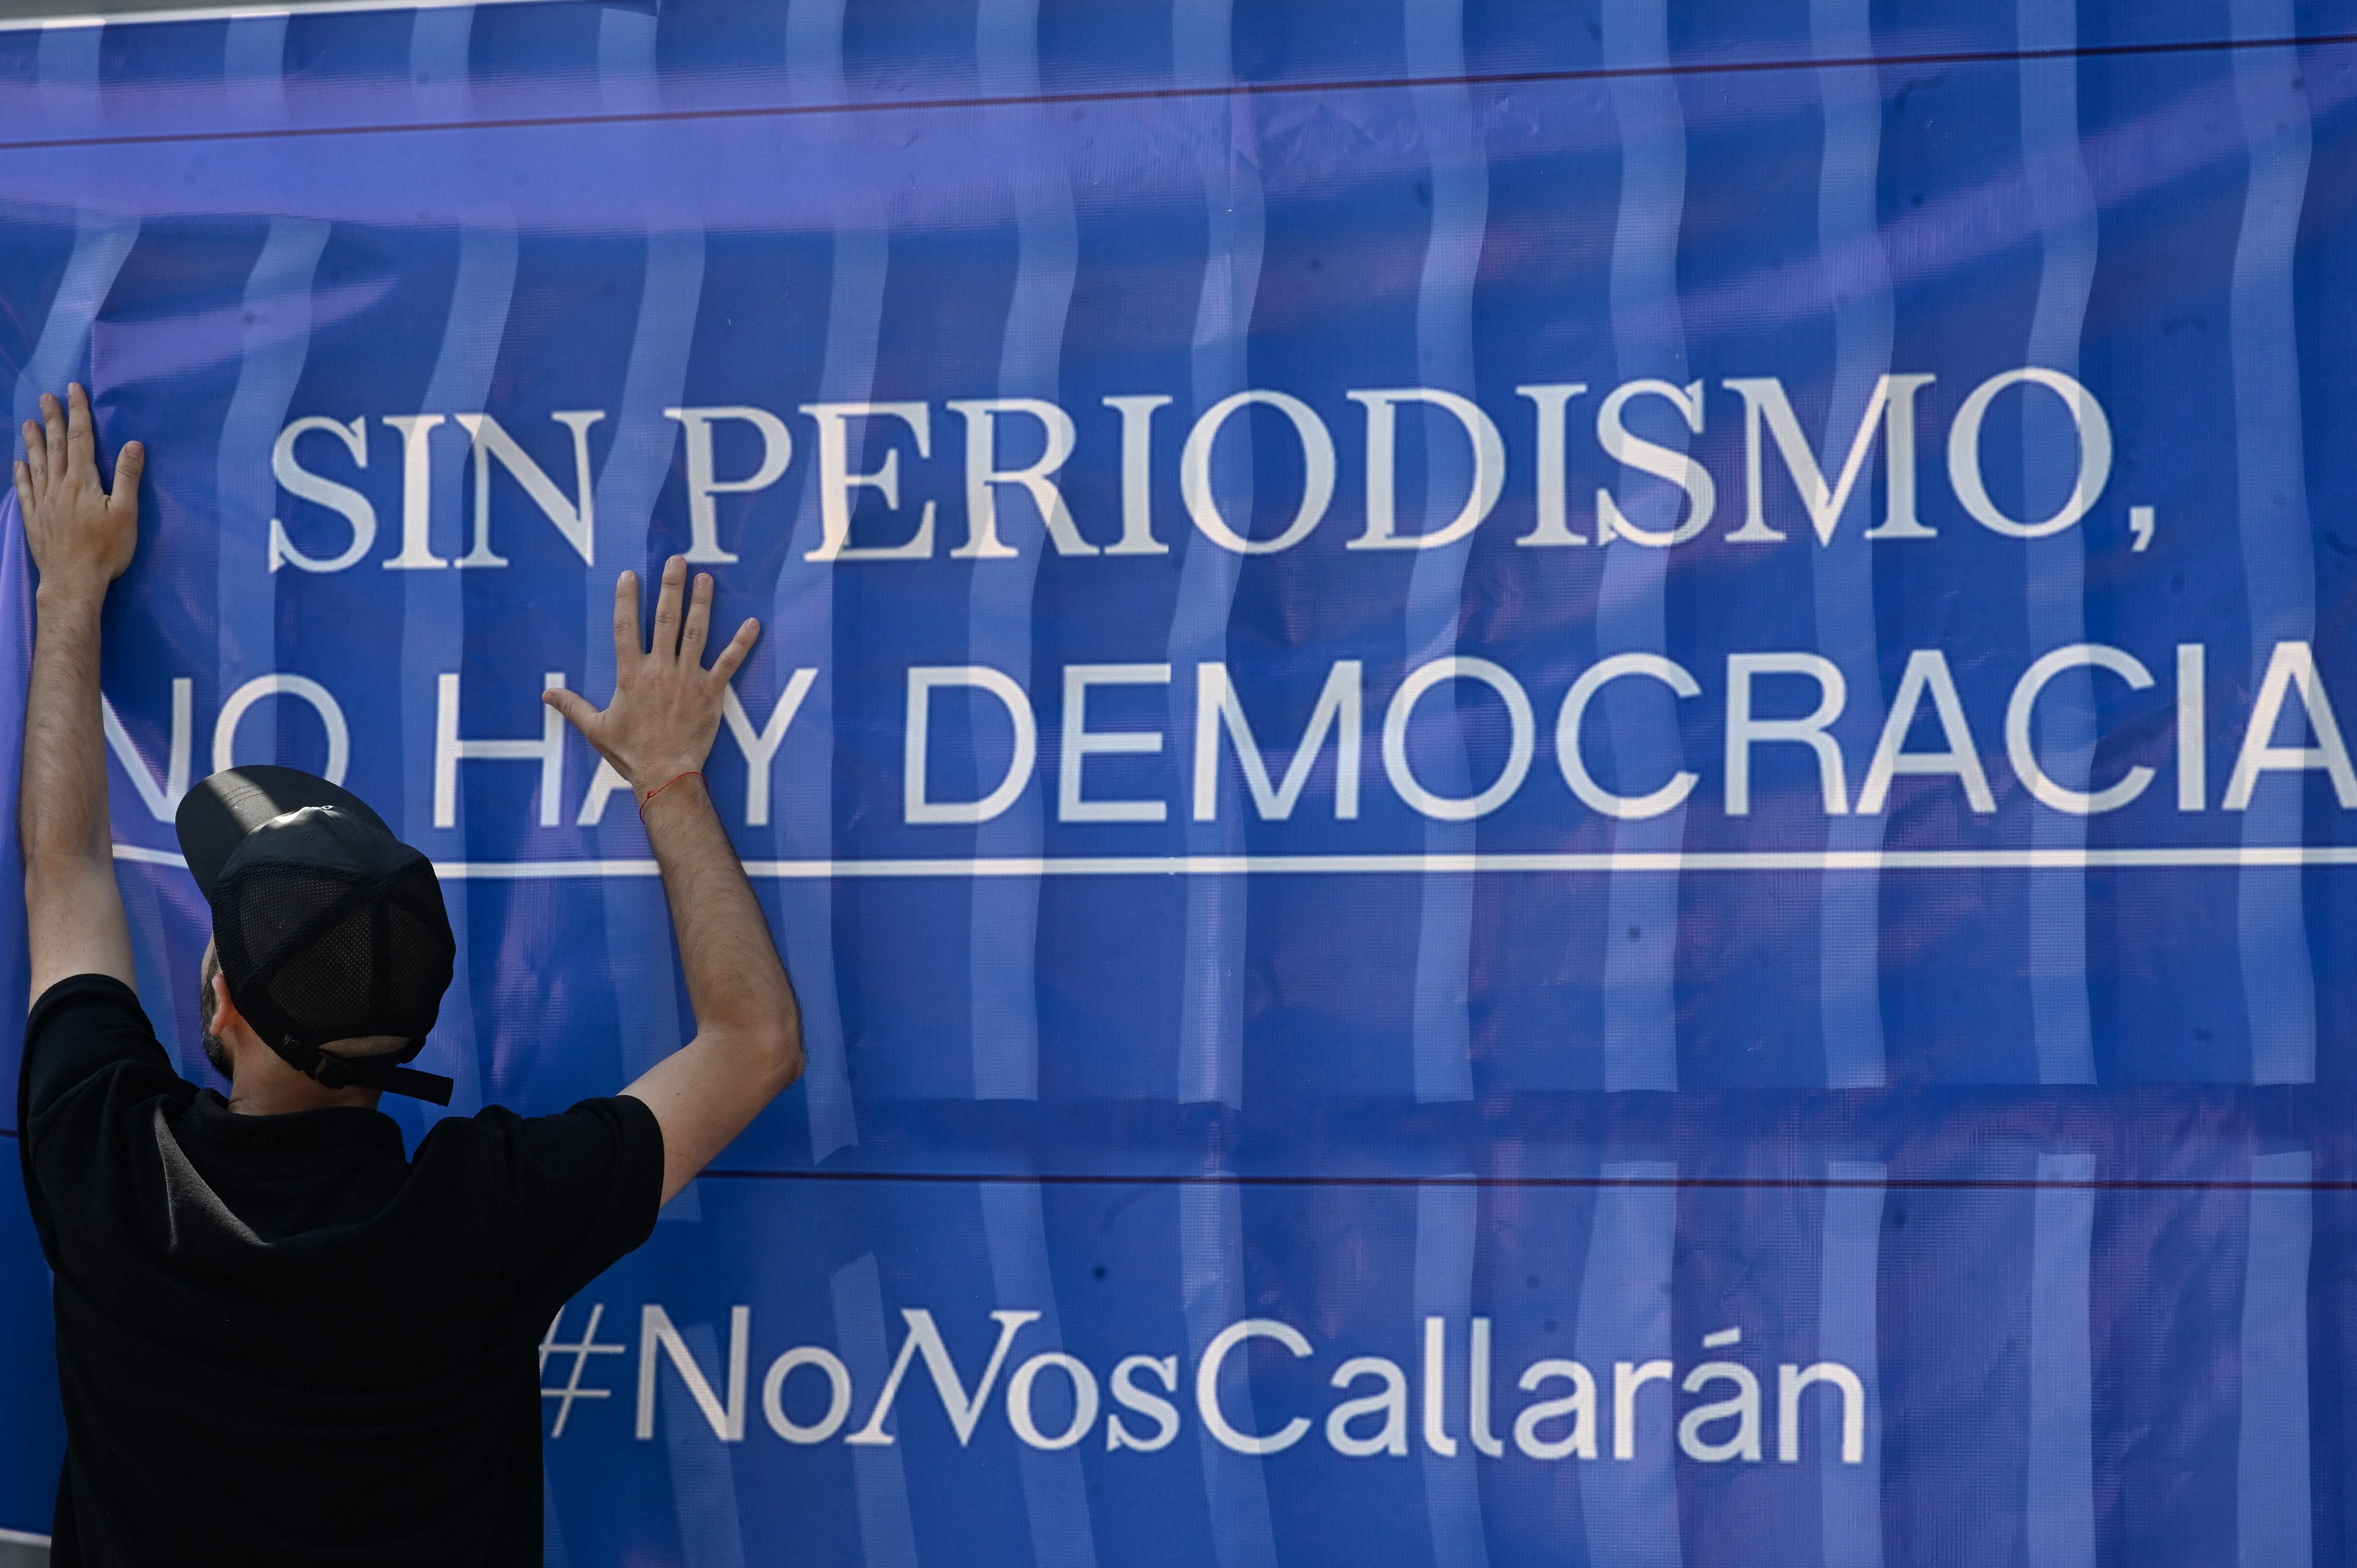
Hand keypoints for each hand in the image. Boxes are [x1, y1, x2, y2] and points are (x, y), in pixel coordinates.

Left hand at [15, 384, 141, 598]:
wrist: (73, 582)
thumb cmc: (106, 550)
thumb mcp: (126, 514)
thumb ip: (128, 478)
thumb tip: (134, 445)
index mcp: (82, 482)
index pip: (80, 439)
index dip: (78, 412)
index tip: (73, 389)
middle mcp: (58, 486)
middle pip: (55, 446)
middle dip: (53, 419)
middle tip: (47, 396)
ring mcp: (42, 502)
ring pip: (36, 464)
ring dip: (33, 441)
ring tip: (28, 421)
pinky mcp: (33, 519)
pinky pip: (25, 490)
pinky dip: (21, 474)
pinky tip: (19, 463)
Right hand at [545, 556, 760, 801]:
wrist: (665, 774)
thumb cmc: (631, 753)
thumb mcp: (596, 729)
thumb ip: (572, 706)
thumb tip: (547, 694)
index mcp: (631, 675)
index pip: (626, 627)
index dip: (628, 599)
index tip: (630, 576)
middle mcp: (660, 670)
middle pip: (665, 620)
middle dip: (671, 588)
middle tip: (677, 561)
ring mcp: (687, 679)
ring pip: (695, 633)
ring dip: (702, 604)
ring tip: (706, 579)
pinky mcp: (711, 693)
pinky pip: (729, 663)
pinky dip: (742, 643)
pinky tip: (753, 623)